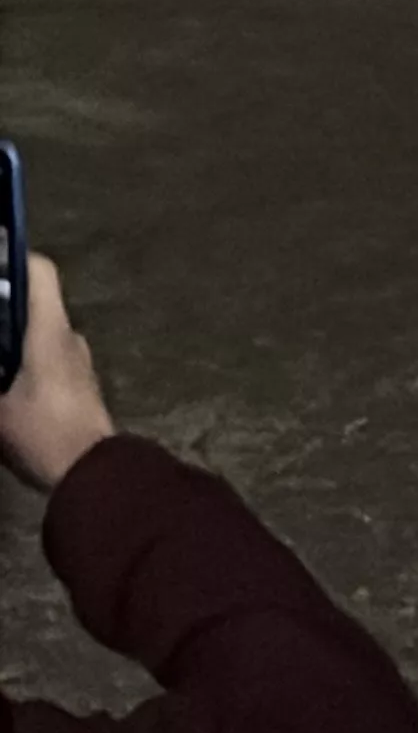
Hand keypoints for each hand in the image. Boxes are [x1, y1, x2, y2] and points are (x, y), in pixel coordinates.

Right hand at [0, 256, 116, 493]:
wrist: (93, 475)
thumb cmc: (44, 434)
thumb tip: (0, 379)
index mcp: (49, 331)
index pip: (39, 272)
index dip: (14, 257)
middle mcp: (68, 337)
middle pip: (34, 305)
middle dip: (2, 310)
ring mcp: (78, 362)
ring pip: (40, 336)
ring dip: (12, 342)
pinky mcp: (79, 386)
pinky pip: (47, 360)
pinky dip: (23, 363)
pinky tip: (4, 387)